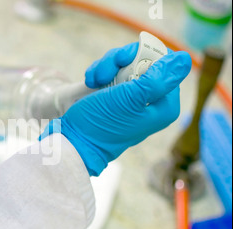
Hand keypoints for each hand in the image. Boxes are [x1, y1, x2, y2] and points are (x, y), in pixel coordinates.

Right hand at [40, 48, 191, 176]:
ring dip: (106, 66)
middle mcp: (150, 100)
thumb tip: (185, 59)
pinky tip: (90, 82)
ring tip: (94, 80)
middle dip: (121, 61)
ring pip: (125, 63)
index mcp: (164, 105)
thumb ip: (159, 78)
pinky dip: (99, 72)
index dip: (147, 57)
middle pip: (144, 60)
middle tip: (106, 71)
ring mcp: (130, 97)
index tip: (126, 62)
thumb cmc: (102, 123)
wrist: (73, 140)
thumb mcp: (130, 98)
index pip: (166, 65)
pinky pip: (112, 71)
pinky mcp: (113, 94)